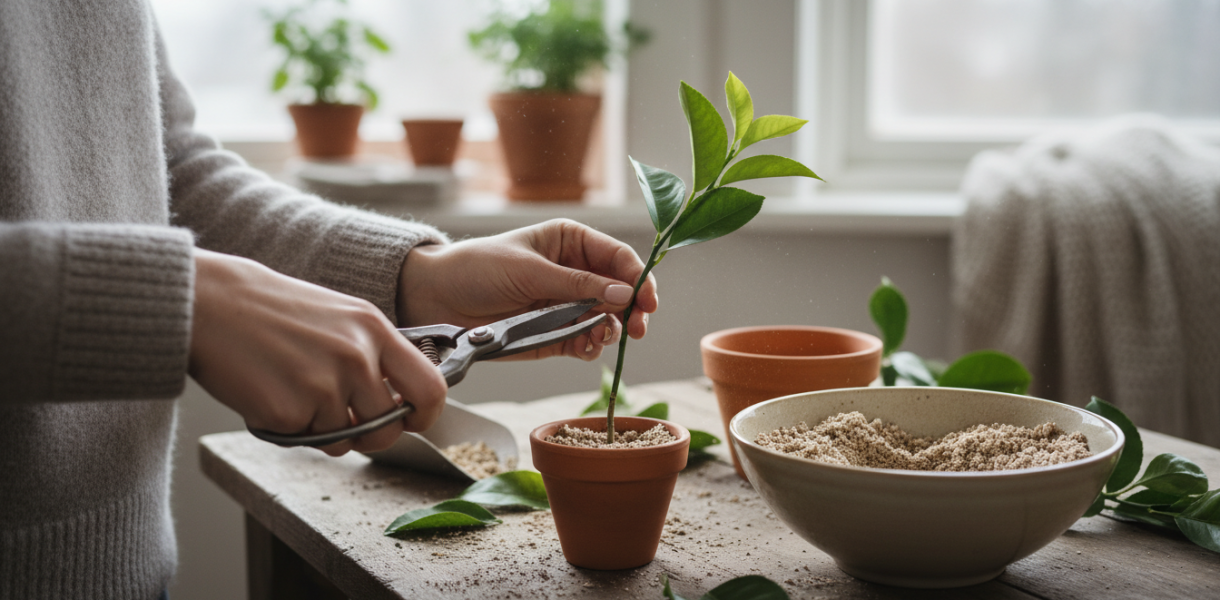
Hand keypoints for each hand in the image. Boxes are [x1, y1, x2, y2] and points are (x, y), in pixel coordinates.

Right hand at [189, 249, 446, 455]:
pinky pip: (306, 441)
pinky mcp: (290, 411)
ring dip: (324, 430)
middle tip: (345, 421)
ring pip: (345, 441)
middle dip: (370, 436)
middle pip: (388, 428)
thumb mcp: (339, 316)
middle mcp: (356, 357)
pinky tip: (271, 395)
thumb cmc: (272, 310)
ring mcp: (324, 385)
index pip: (429, 388)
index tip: (413, 420)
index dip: (425, 415)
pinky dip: (291, 428)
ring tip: (296, 393)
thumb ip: (374, 353)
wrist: (211, 304)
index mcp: (374, 330)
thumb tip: (401, 396)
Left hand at [398, 219, 658, 360]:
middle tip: (638, 328)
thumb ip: (577, 285)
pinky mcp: (555, 334)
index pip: (617, 257)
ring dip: (611, 330)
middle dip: (632, 310)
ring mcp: (566, 305)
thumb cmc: (478, 268)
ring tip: (600, 337)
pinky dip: (591, 346)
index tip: (647, 300)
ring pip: (607, 319)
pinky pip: (585, 341)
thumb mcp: (529, 270)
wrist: (437, 297)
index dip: (637, 277)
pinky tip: (586, 347)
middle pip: (620, 291)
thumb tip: (623, 294)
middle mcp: (574, 273)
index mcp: (571, 242)